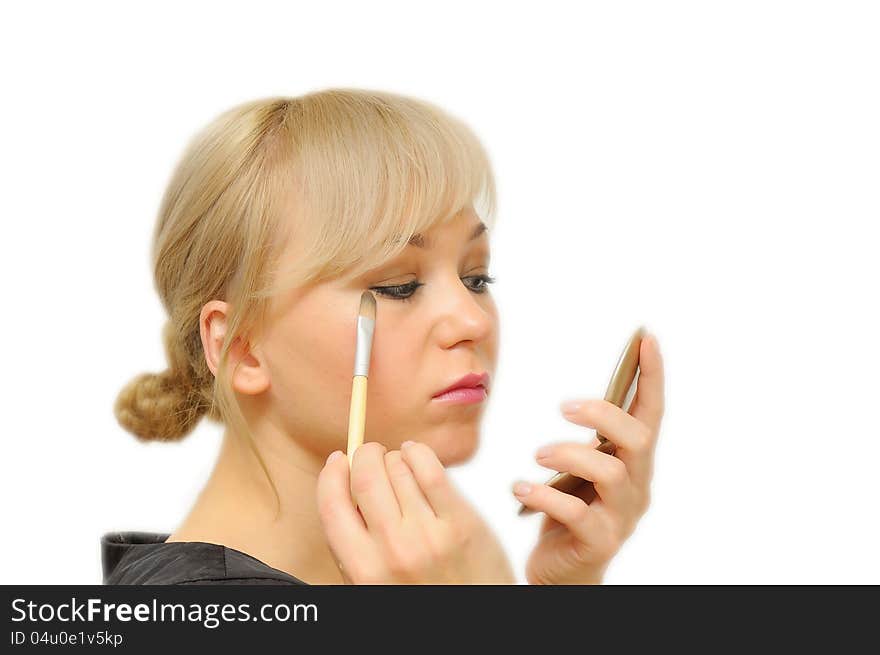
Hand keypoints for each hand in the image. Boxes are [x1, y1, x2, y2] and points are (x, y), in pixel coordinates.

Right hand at [317, 440, 514, 583]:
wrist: (471, 625)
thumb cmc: (421, 596)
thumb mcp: (372, 584)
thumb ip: (353, 544)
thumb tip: (342, 483)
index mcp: (363, 570)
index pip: (331, 504)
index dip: (331, 473)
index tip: (337, 460)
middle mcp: (393, 551)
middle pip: (365, 476)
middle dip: (364, 455)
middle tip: (369, 454)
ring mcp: (429, 535)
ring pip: (397, 468)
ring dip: (393, 457)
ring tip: (397, 464)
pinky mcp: (461, 523)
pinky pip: (431, 469)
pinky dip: (418, 453)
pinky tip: (415, 455)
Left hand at [514, 332, 664, 583]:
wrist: (563, 573)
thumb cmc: (569, 512)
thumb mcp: (578, 470)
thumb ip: (587, 442)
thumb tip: (577, 402)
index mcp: (633, 464)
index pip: (651, 413)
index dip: (652, 376)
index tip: (647, 337)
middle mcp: (637, 487)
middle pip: (638, 439)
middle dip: (603, 415)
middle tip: (565, 407)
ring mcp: (621, 517)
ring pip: (610, 473)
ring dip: (570, 454)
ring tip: (538, 455)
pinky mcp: (599, 543)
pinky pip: (576, 513)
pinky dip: (545, 496)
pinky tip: (521, 488)